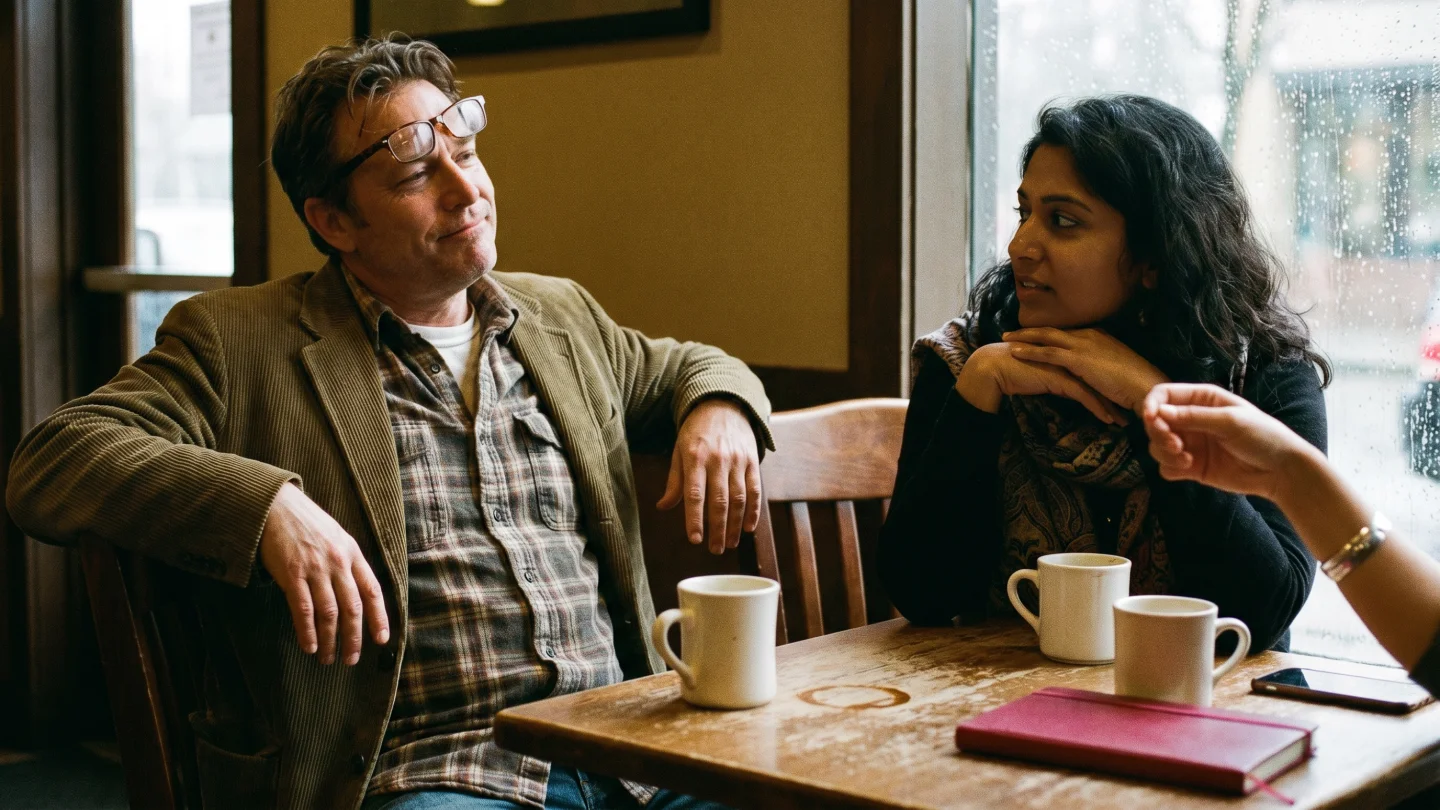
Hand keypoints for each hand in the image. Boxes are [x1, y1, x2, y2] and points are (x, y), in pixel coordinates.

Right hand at [259, 482, 388, 664]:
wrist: (277, 506)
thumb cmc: (308, 524)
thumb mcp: (338, 537)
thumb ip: (348, 564)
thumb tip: (358, 595)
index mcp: (353, 554)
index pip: (372, 591)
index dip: (379, 618)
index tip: (381, 639)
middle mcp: (338, 563)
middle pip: (352, 608)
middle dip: (354, 638)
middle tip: (351, 659)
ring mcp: (315, 569)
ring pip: (329, 614)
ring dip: (330, 640)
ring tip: (328, 658)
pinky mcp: (292, 574)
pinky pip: (303, 610)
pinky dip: (307, 632)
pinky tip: (310, 646)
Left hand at [657, 399, 761, 553]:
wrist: (723, 404)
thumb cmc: (696, 432)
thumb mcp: (679, 451)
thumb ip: (674, 481)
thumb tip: (663, 507)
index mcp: (694, 457)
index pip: (694, 494)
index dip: (695, 519)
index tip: (695, 540)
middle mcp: (717, 459)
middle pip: (719, 501)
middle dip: (717, 529)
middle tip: (714, 550)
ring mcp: (738, 460)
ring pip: (739, 499)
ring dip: (734, 525)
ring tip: (729, 544)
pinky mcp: (752, 461)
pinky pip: (755, 490)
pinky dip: (753, 511)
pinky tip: (748, 528)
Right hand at [956, 342, 1133, 424]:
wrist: (995, 367)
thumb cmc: (1015, 370)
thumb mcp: (1044, 373)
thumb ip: (1059, 377)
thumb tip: (1069, 389)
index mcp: (1069, 352)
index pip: (1095, 368)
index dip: (1109, 384)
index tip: (1120, 397)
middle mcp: (1071, 356)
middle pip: (1102, 377)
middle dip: (1116, 394)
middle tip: (1129, 410)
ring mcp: (1067, 366)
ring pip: (1097, 387)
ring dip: (1111, 405)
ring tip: (1122, 421)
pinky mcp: (1060, 378)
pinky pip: (1085, 395)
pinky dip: (1098, 408)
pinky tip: (1107, 420)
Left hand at [1004, 327, 1168, 413]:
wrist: (1146, 385)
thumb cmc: (1135, 382)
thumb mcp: (1115, 368)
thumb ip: (1099, 366)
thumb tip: (1090, 372)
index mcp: (1098, 335)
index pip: (1066, 331)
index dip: (1047, 333)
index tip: (1031, 333)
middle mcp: (1089, 335)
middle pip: (1052, 330)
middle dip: (1029, 330)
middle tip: (1010, 332)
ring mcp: (1083, 344)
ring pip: (1046, 337)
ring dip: (1023, 337)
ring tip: (1005, 338)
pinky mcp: (1079, 359)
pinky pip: (1047, 353)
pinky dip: (1029, 352)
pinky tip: (1014, 353)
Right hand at [1141, 383, 1316, 502]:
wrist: (1281, 471)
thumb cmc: (1263, 436)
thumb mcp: (1230, 421)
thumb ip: (1193, 417)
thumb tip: (1158, 412)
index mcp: (1201, 399)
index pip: (1163, 395)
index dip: (1152, 405)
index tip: (1152, 419)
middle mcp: (1191, 420)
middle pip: (1155, 422)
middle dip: (1159, 433)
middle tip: (1176, 445)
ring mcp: (1191, 444)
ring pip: (1157, 445)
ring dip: (1164, 452)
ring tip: (1186, 459)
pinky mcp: (1191, 467)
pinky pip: (1166, 467)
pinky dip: (1171, 468)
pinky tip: (1190, 468)